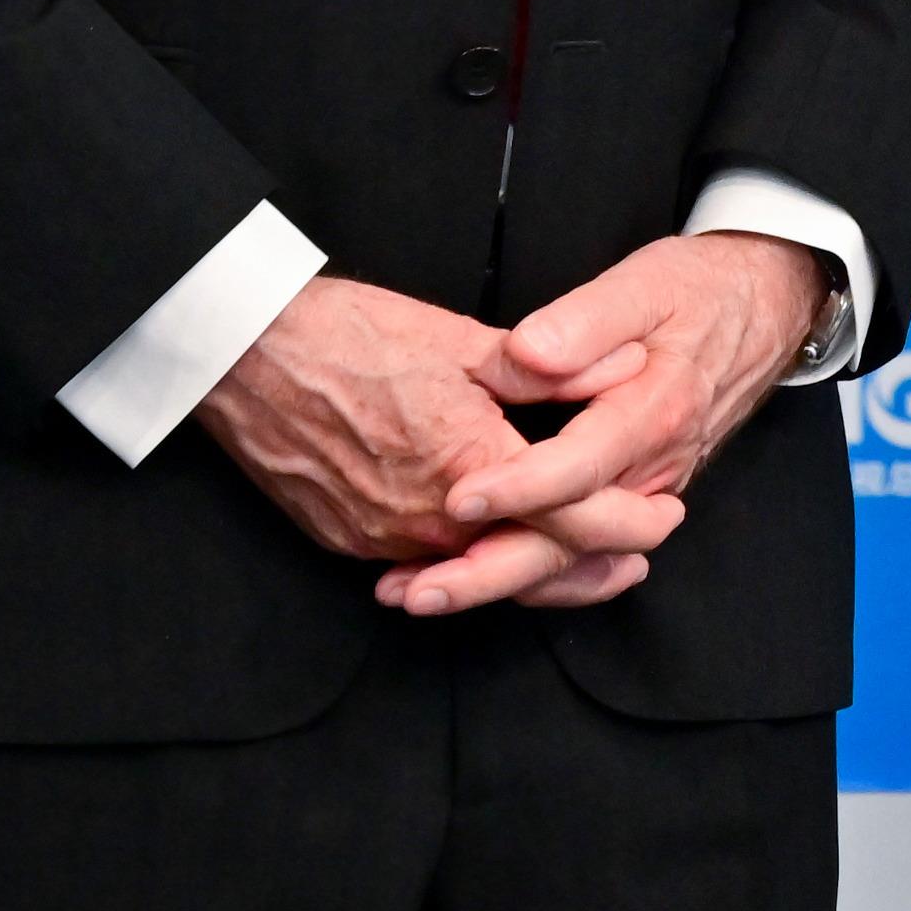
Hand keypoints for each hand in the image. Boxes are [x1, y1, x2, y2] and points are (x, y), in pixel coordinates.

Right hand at [194, 275, 671, 617]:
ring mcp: (385, 539)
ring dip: (531, 571)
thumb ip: (550, 370)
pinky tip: (491, 550)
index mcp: (469, 464)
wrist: (246, 356)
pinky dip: (467, 564)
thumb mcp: (462, 341)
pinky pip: (426, 566)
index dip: (626, 523)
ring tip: (582, 564)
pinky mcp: (350, 541)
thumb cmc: (352, 336)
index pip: (571, 517)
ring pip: (476, 574)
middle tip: (637, 559)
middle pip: (529, 566)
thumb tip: (628, 366)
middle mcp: (429, 519)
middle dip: (591, 567)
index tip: (664, 516)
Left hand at [403, 231, 834, 617]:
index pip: (580, 468)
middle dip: (491, 571)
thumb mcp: (645, 284)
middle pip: (572, 540)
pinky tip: (471, 579)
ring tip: (421, 592)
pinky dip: (528, 574)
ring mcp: (647, 491)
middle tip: (417, 587)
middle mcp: (654, 469)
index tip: (457, 496)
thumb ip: (586, 322)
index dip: (518, 488)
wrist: (762, 309)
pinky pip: (582, 552)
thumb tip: (528, 353)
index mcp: (655, 413)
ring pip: (573, 557)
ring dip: (498, 581)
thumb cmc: (698, 291)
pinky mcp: (636, 498)